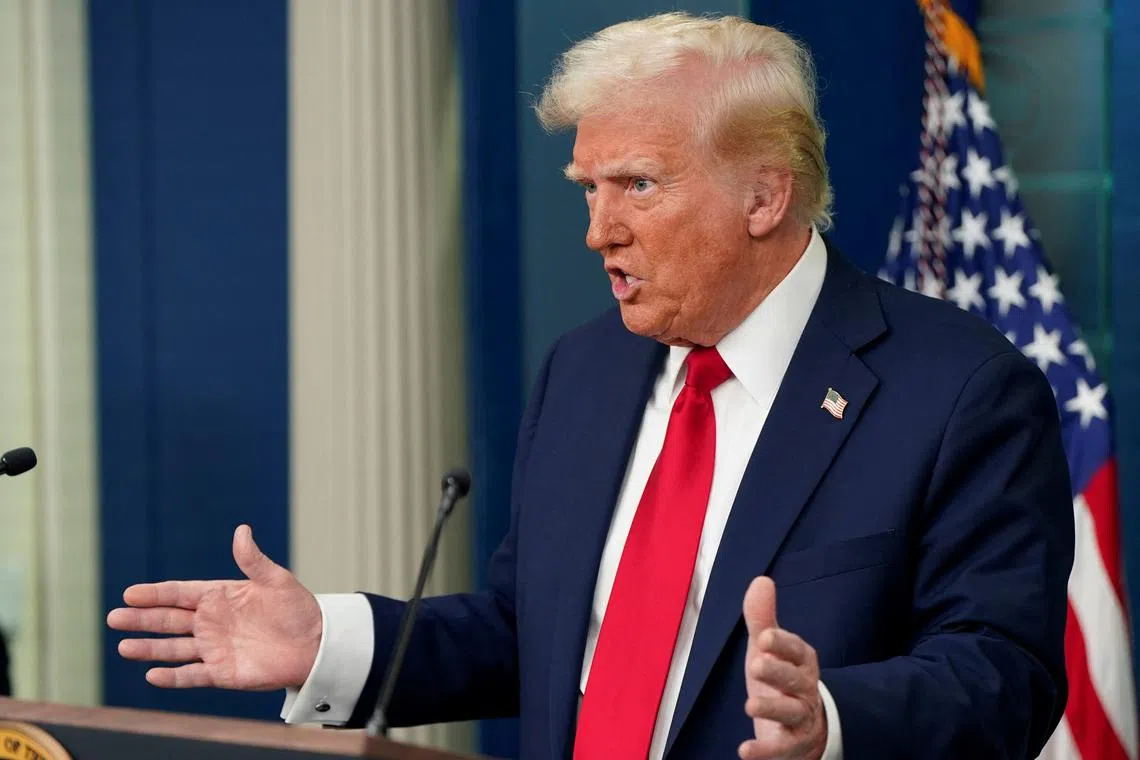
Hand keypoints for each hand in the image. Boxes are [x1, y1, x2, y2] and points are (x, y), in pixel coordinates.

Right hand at [106, 525, 322, 690]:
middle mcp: (212, 622)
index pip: (180, 593)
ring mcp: (214, 648)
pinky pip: (192, 676)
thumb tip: (241, 530)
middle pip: (169, 620)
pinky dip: (173, 677)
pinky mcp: (222, 672)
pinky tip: (153, 675)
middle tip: (113, 617)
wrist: (316, 644)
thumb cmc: (298, 609)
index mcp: (220, 596)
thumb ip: (253, 560)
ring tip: (123, 646)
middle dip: (141, 619)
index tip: (130, 593)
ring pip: (173, 648)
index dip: (156, 593)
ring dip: (149, 648)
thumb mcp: (276, 580)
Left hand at [739, 577, 826, 759]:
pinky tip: (743, 750)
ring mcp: (801, 718)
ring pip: (791, 712)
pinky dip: (764, 751)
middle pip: (795, 679)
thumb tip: (761, 579)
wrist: (806, 728)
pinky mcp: (793, 745)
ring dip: (772, 708)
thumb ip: (763, 618)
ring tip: (749, 704)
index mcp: (802, 662)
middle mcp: (805, 689)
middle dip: (778, 671)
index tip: (764, 636)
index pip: (798, 650)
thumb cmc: (782, 680)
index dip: (782, 643)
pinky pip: (782, 748)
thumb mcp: (769, 649)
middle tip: (756, 664)